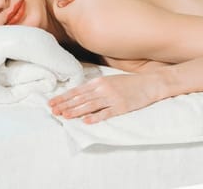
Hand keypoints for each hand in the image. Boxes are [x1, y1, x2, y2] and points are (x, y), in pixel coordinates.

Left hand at [48, 73, 165, 123]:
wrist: (150, 83)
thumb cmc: (129, 83)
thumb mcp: (110, 80)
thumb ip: (96, 87)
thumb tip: (79, 95)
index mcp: (99, 81)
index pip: (77, 91)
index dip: (63, 97)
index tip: (52, 103)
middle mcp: (103, 88)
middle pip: (81, 99)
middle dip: (65, 105)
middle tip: (53, 112)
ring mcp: (112, 98)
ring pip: (90, 105)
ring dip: (76, 111)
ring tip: (65, 116)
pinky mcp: (121, 107)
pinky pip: (106, 113)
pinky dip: (96, 117)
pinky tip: (86, 121)